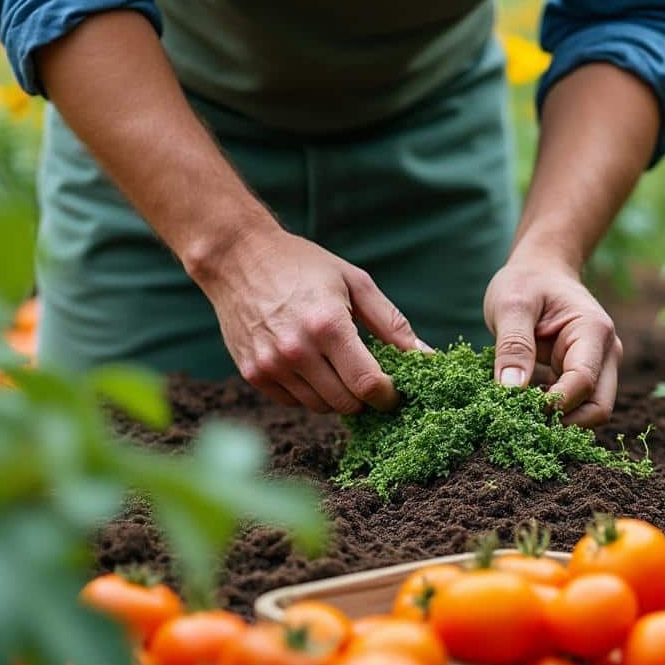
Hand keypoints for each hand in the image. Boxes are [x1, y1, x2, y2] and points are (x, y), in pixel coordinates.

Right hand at [191, 226, 427, 411]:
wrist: (238, 257)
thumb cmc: (303, 266)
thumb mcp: (355, 283)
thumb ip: (392, 324)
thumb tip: (426, 357)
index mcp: (328, 326)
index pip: (367, 384)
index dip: (388, 396)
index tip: (395, 392)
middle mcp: (297, 351)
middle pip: (347, 403)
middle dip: (365, 397)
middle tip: (368, 375)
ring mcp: (271, 365)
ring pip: (321, 407)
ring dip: (337, 395)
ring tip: (337, 364)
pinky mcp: (253, 373)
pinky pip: (295, 402)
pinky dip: (310, 392)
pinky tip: (310, 365)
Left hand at [484, 256, 621, 425]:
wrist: (540, 270)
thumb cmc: (527, 282)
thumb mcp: (511, 305)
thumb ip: (513, 346)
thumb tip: (510, 391)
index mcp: (595, 331)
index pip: (583, 382)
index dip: (554, 403)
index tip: (520, 408)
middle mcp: (607, 353)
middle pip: (599, 408)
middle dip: (564, 422)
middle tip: (523, 422)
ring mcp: (600, 367)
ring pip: (591, 413)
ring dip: (560, 422)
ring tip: (522, 414)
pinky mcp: (586, 377)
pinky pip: (578, 407)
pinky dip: (556, 415)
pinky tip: (527, 407)